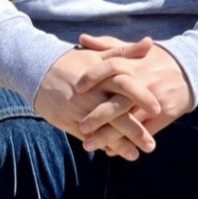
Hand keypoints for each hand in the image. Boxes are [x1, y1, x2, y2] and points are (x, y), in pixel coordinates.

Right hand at [34, 43, 158, 160]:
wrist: (39, 70)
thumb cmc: (74, 62)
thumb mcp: (99, 55)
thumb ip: (125, 52)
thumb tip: (150, 43)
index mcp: (102, 74)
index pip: (126, 85)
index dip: (142, 97)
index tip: (158, 109)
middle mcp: (92, 92)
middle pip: (117, 111)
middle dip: (135, 129)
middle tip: (151, 144)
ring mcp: (80, 108)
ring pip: (103, 128)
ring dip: (120, 143)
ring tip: (136, 154)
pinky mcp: (68, 120)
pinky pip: (88, 135)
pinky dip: (101, 144)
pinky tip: (114, 153)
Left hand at [73, 34, 193, 149]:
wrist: (189, 69)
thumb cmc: (154, 59)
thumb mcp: (133, 49)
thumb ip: (106, 45)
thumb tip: (81, 39)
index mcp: (134, 64)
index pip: (111, 67)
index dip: (93, 76)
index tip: (77, 88)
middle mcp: (143, 82)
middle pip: (119, 101)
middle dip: (98, 117)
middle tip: (81, 127)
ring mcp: (155, 100)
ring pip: (130, 122)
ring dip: (109, 136)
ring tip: (90, 145)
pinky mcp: (166, 114)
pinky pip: (145, 132)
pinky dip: (127, 143)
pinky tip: (111, 150)